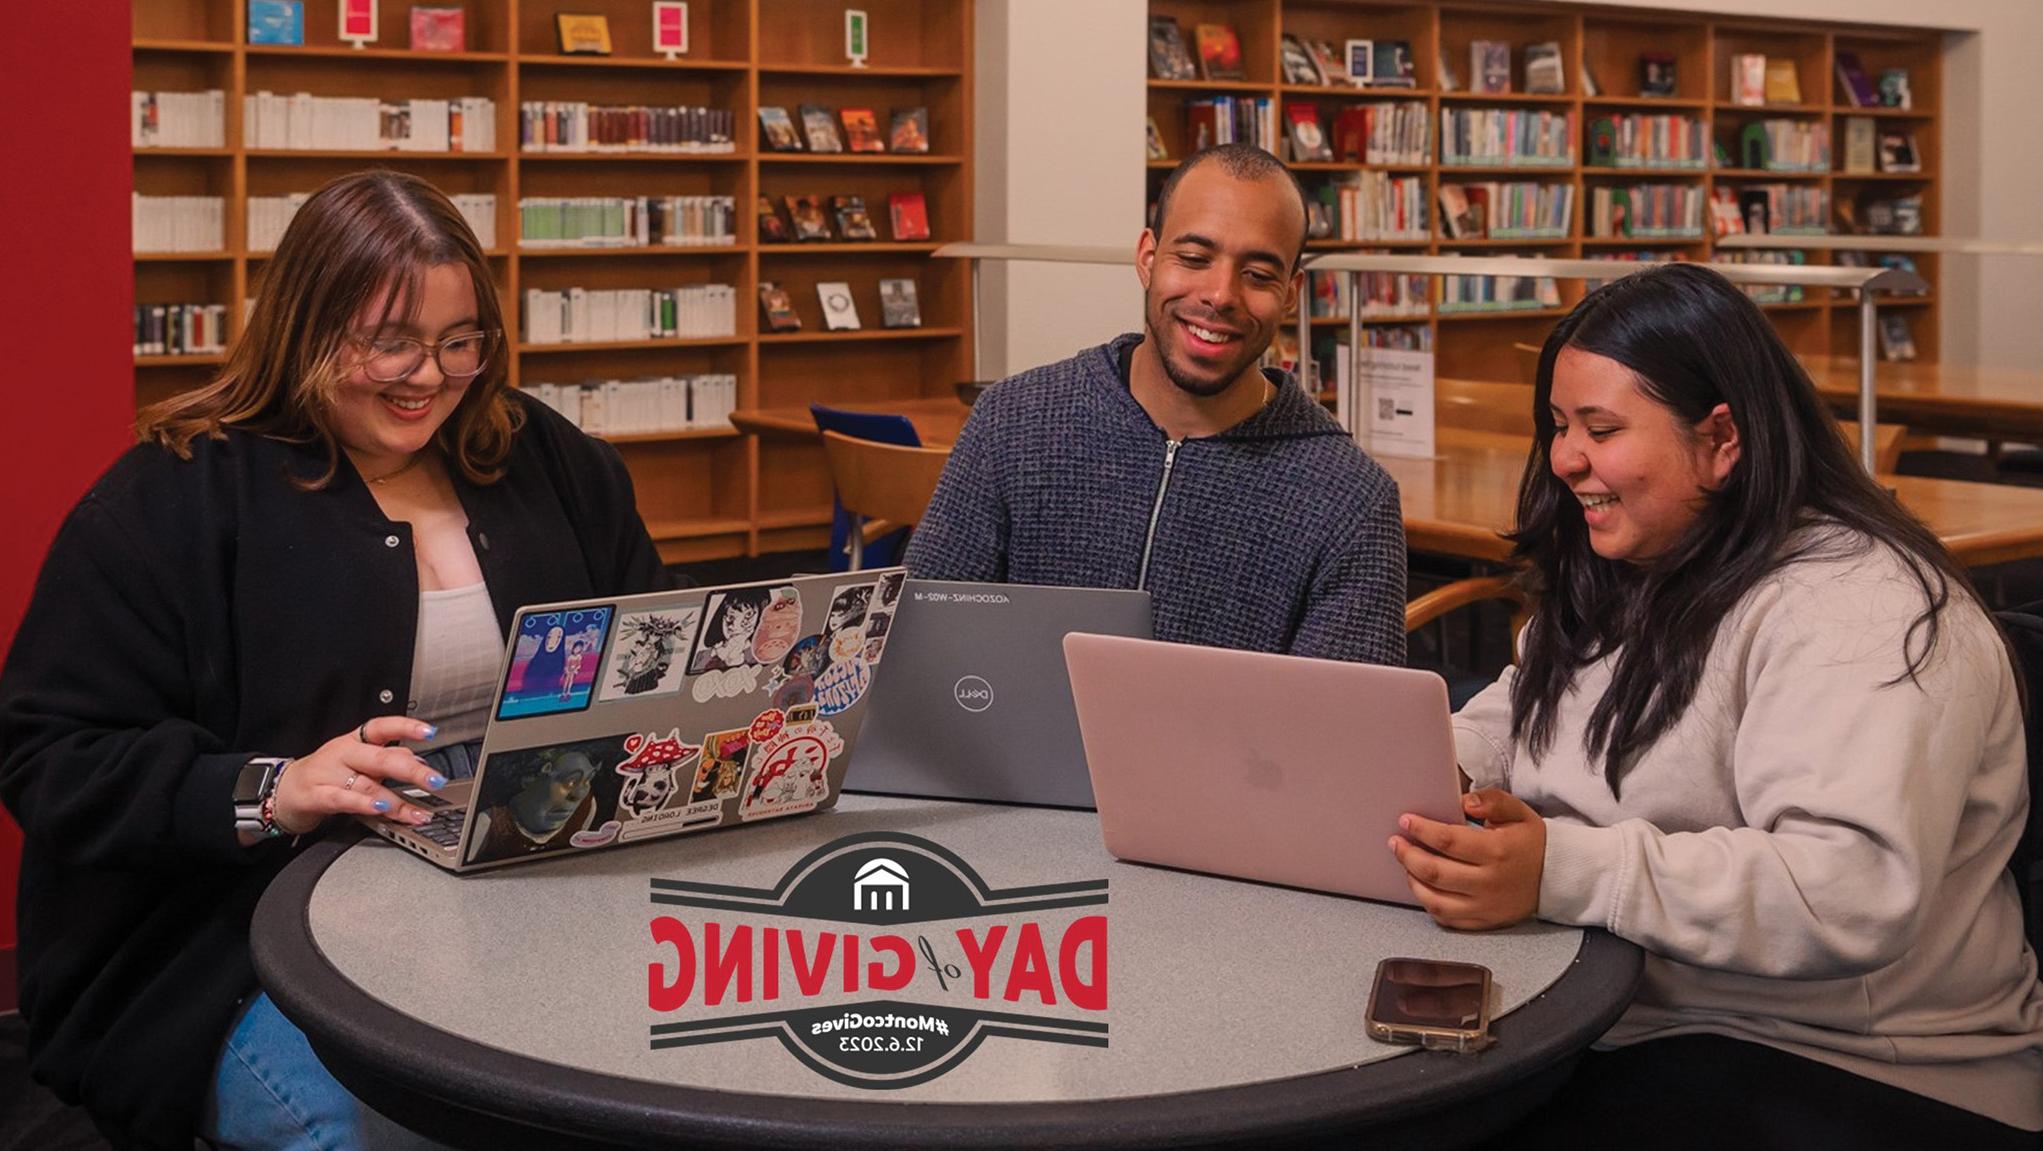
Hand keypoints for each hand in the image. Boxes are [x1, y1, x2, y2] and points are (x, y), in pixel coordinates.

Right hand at [269, 717, 447, 835]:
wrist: (283, 791)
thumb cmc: (327, 776)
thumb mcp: (357, 763)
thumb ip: (387, 761)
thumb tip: (421, 763)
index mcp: (355, 740)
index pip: (382, 726)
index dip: (406, 727)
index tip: (430, 732)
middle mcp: (343, 753)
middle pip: (381, 758)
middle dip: (412, 771)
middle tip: (435, 781)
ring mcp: (328, 774)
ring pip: (367, 784)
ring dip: (397, 800)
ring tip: (417, 811)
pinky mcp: (315, 795)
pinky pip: (342, 799)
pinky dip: (363, 804)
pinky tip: (380, 808)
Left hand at [1388, 789, 1545, 929]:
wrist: (1556, 878)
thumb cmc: (1532, 842)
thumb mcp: (1518, 812)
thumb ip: (1492, 801)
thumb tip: (1464, 802)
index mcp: (1496, 851)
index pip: (1447, 840)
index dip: (1421, 830)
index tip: (1405, 820)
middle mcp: (1488, 882)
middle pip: (1434, 872)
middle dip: (1407, 855)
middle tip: (1395, 842)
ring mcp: (1485, 906)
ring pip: (1434, 900)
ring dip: (1412, 880)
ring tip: (1405, 863)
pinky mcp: (1483, 922)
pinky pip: (1446, 918)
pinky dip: (1428, 903)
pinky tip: (1421, 886)